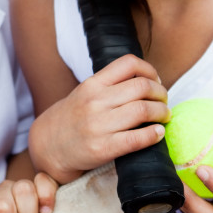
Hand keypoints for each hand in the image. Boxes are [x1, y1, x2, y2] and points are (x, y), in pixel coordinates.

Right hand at [29, 54, 169, 181]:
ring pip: (143, 110)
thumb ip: (110, 85)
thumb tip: (148, 82)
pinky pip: (137, 139)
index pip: (129, 63)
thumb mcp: (85, 93)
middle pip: (142, 87)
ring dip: (162, 113)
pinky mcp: (103, 148)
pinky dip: (154, 135)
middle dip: (161, 94)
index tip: (156, 82)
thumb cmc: (72, 118)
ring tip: (163, 117)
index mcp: (92, 84)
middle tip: (163, 101)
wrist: (48, 145)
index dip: (150, 70)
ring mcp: (98, 125)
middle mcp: (95, 101)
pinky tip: (158, 133)